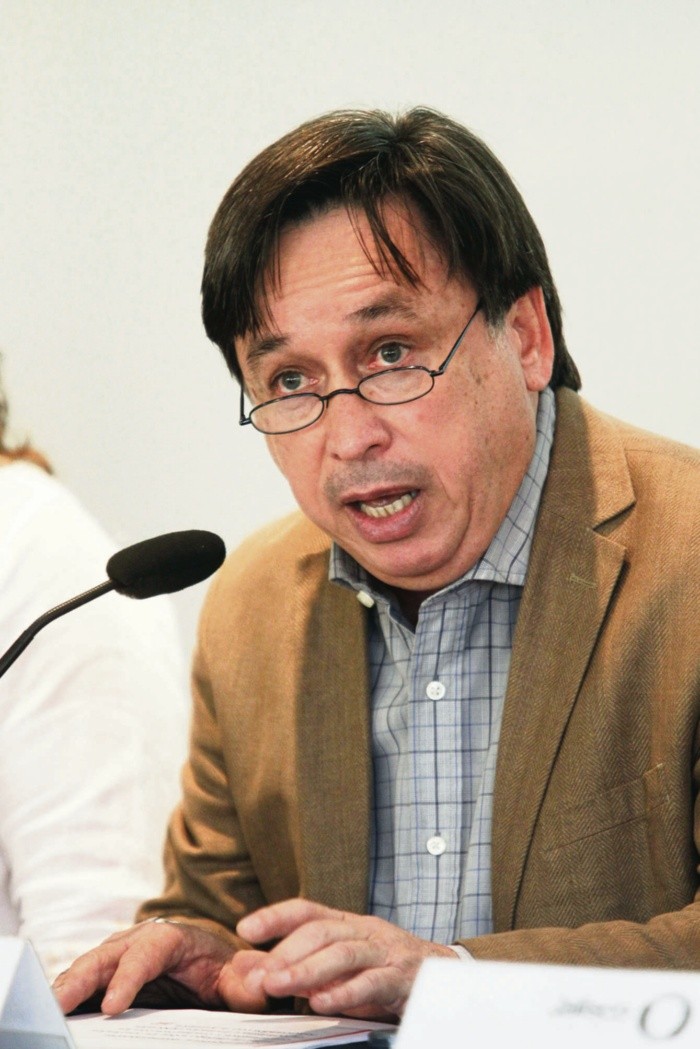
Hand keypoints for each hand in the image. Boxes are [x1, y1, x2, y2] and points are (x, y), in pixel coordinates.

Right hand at [52, 920, 268, 1015]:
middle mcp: (140, 942)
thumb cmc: (225, 970)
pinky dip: (68, 994)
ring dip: (67, 986)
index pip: (147, 953)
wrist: (213, 966)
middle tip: (57, 1005)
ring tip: (45, 1010)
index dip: (129, 978)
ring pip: (89, 967)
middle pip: (107, 955)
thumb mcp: (241, 976)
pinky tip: (51, 1012)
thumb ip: (249, 980)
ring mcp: (120, 958)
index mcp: (172, 937)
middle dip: (82, 978)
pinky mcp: (109, 976)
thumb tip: (260, 983)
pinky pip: (85, 982)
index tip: (112, 1007)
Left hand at [237, 899, 456, 1020]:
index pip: (307, 910)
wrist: (441, 974)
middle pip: (321, 931)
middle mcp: (363, 931)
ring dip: (307, 969)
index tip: (246, 929)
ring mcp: (383, 952)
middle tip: (259, 976)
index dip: (276, 916)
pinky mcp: (400, 978)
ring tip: (279, 985)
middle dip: (286, 952)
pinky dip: (345, 993)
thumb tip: (253, 969)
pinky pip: (371, 982)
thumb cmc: (383, 967)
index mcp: (346, 923)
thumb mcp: (342, 963)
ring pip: (343, 953)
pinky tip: (322, 1002)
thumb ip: (302, 964)